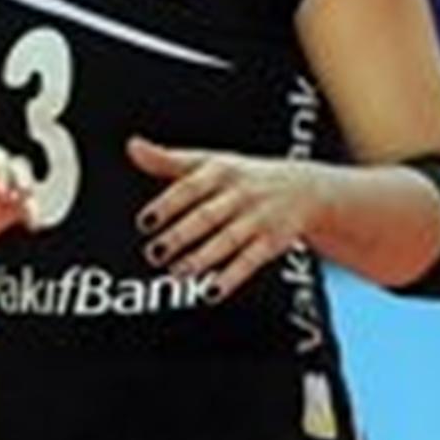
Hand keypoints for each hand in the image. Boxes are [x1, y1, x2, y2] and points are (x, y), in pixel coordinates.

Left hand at [130, 137, 323, 297]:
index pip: (190, 187)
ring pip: (226, 241)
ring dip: (200, 259)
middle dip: (179, 236)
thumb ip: (167, 160)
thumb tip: (133, 147)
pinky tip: (211, 291)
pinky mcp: (272, 243)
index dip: (166, 205)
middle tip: (154, 253)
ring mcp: (257, 219)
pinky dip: (230, 278)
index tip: (145, 222)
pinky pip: (250, 262)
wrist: (306, 190)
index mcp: (219, 172)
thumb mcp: (208, 162)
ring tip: (176, 273)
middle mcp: (239, 195)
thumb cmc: (243, 177)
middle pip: (206, 216)